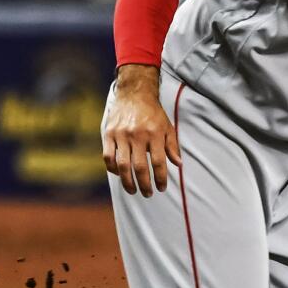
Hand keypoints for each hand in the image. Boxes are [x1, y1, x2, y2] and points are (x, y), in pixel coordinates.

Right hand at [102, 65, 180, 196]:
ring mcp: (121, 134)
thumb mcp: (167, 127)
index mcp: (154, 134)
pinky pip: (108, 156)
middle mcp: (137, 135)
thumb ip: (172, 146)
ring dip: (127, 181)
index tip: (161, 188)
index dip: (160, 178)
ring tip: (133, 190)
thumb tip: (179, 164)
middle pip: (140, 166)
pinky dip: (112, 168)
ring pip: (122, 165)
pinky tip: (119, 175)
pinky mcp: (108, 133)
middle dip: (144, 184)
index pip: (158, 162)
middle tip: (147, 193)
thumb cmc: (153, 113)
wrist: (134, 93)